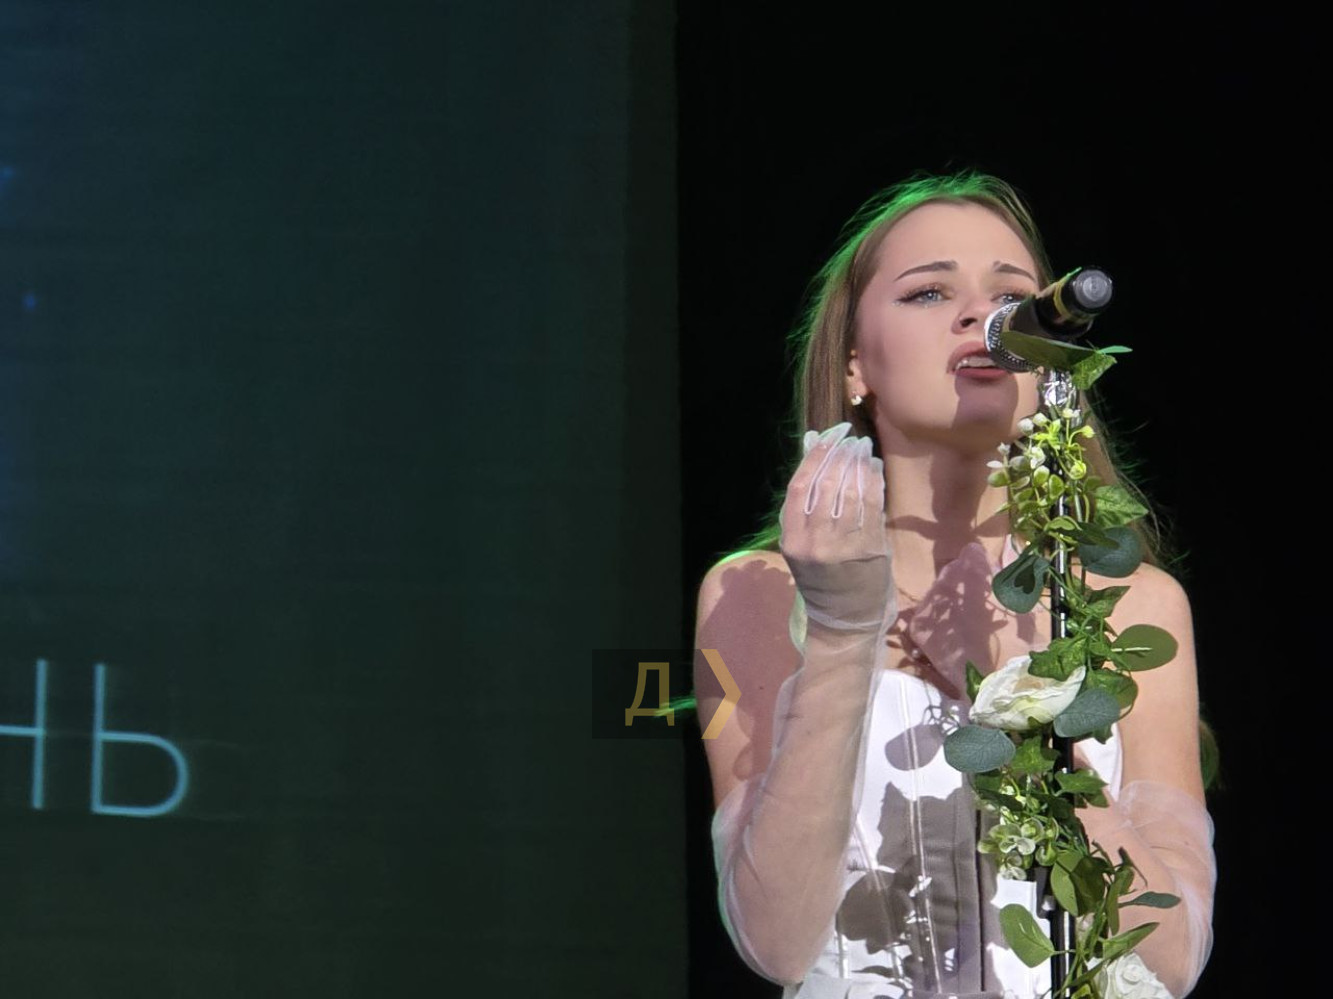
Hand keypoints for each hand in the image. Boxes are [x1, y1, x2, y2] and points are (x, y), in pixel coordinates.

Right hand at [779, 422, 894, 636]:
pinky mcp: (870, 548)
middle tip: (849, 439)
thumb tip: (811, 449)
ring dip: (858, 464)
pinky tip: (873, 467)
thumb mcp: (802, 544)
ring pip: (850, 492)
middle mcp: (815, 542)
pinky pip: (872, 505)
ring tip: (861, 449)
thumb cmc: (822, 577)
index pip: (800, 487)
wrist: (844, 618)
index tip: (826, 438)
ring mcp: (844, 545)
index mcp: (792, 539)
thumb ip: (805, 502)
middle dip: (839, 456)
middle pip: (826, 485)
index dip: (814, 457)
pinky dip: (874, 481)